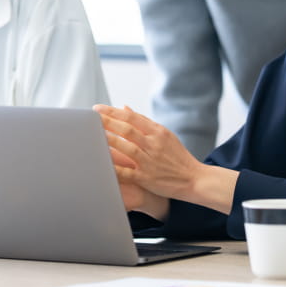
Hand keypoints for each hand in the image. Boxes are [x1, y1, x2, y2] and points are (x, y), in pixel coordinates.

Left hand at [95, 105, 238, 215]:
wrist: (194, 178)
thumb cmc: (177, 156)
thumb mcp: (164, 134)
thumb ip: (143, 122)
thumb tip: (124, 107)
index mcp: (157, 131)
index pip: (131, 117)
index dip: (112, 112)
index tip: (97, 109)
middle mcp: (153, 144)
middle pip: (127, 129)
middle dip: (107, 122)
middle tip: (91, 118)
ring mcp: (150, 161)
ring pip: (126, 148)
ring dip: (109, 140)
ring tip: (93, 134)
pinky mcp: (147, 178)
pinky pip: (127, 172)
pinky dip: (114, 167)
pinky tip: (102, 163)